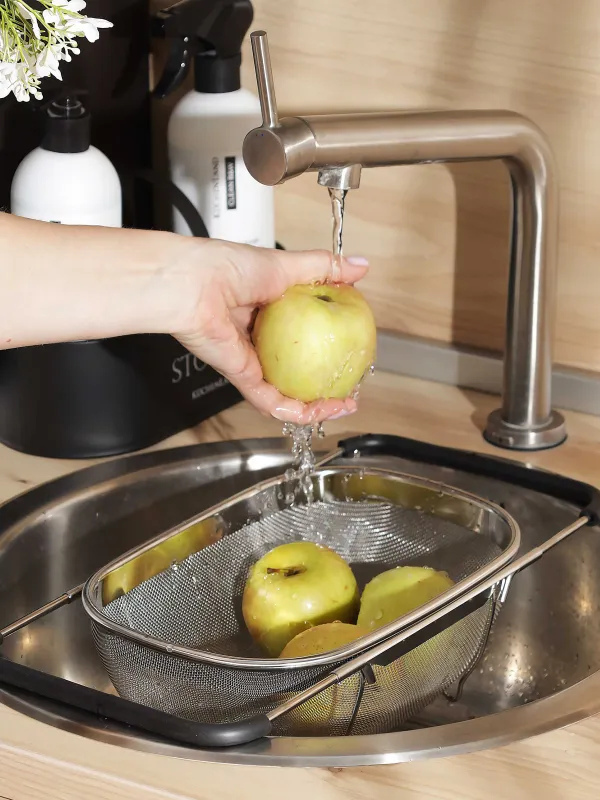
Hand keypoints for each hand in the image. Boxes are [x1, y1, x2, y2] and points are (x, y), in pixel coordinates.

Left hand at [173, 239, 369, 423]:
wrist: (194, 286)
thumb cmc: (227, 268)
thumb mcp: (287, 265)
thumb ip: (326, 268)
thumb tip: (361, 267)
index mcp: (270, 313)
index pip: (307, 334)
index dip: (331, 344)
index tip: (353, 350)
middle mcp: (261, 339)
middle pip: (297, 370)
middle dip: (325, 383)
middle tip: (350, 388)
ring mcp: (252, 361)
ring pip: (287, 394)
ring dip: (316, 405)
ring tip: (342, 406)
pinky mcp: (243, 377)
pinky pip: (272, 401)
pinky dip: (297, 410)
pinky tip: (319, 409)